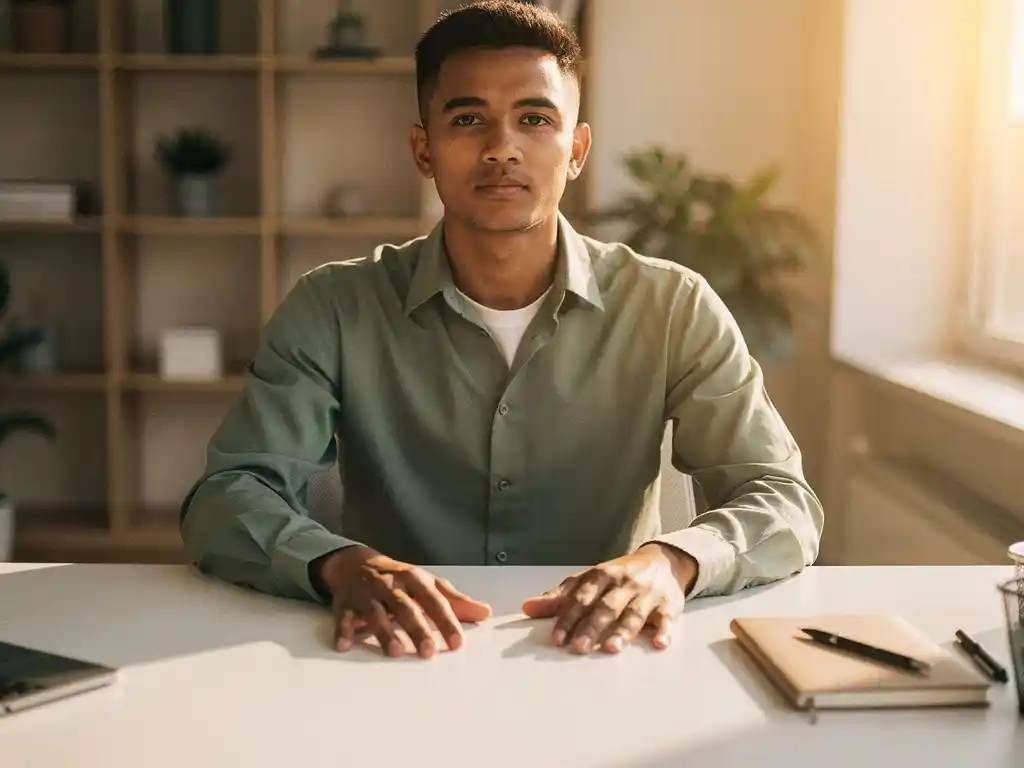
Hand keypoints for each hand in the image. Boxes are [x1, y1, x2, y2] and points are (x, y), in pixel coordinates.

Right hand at [317, 546, 491, 658]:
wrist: (356, 562)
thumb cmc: (399, 579)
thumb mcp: (427, 584)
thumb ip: (455, 601)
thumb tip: (485, 613)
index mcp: (414, 579)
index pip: (433, 600)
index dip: (446, 621)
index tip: (457, 643)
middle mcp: (391, 585)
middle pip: (405, 607)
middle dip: (417, 629)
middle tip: (428, 652)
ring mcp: (366, 594)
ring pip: (376, 613)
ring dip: (384, 632)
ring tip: (395, 652)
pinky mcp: (345, 603)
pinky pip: (343, 617)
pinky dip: (343, 630)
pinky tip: (344, 645)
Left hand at [521, 544, 696, 653]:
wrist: (662, 562)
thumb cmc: (618, 577)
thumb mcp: (588, 581)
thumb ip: (560, 596)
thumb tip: (527, 608)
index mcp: (601, 575)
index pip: (581, 597)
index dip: (568, 617)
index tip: (557, 638)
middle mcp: (623, 583)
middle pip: (606, 606)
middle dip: (592, 626)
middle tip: (579, 647)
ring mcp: (646, 594)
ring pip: (633, 614)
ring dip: (623, 632)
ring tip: (611, 649)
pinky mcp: (668, 606)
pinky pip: (666, 619)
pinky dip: (664, 631)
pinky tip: (659, 643)